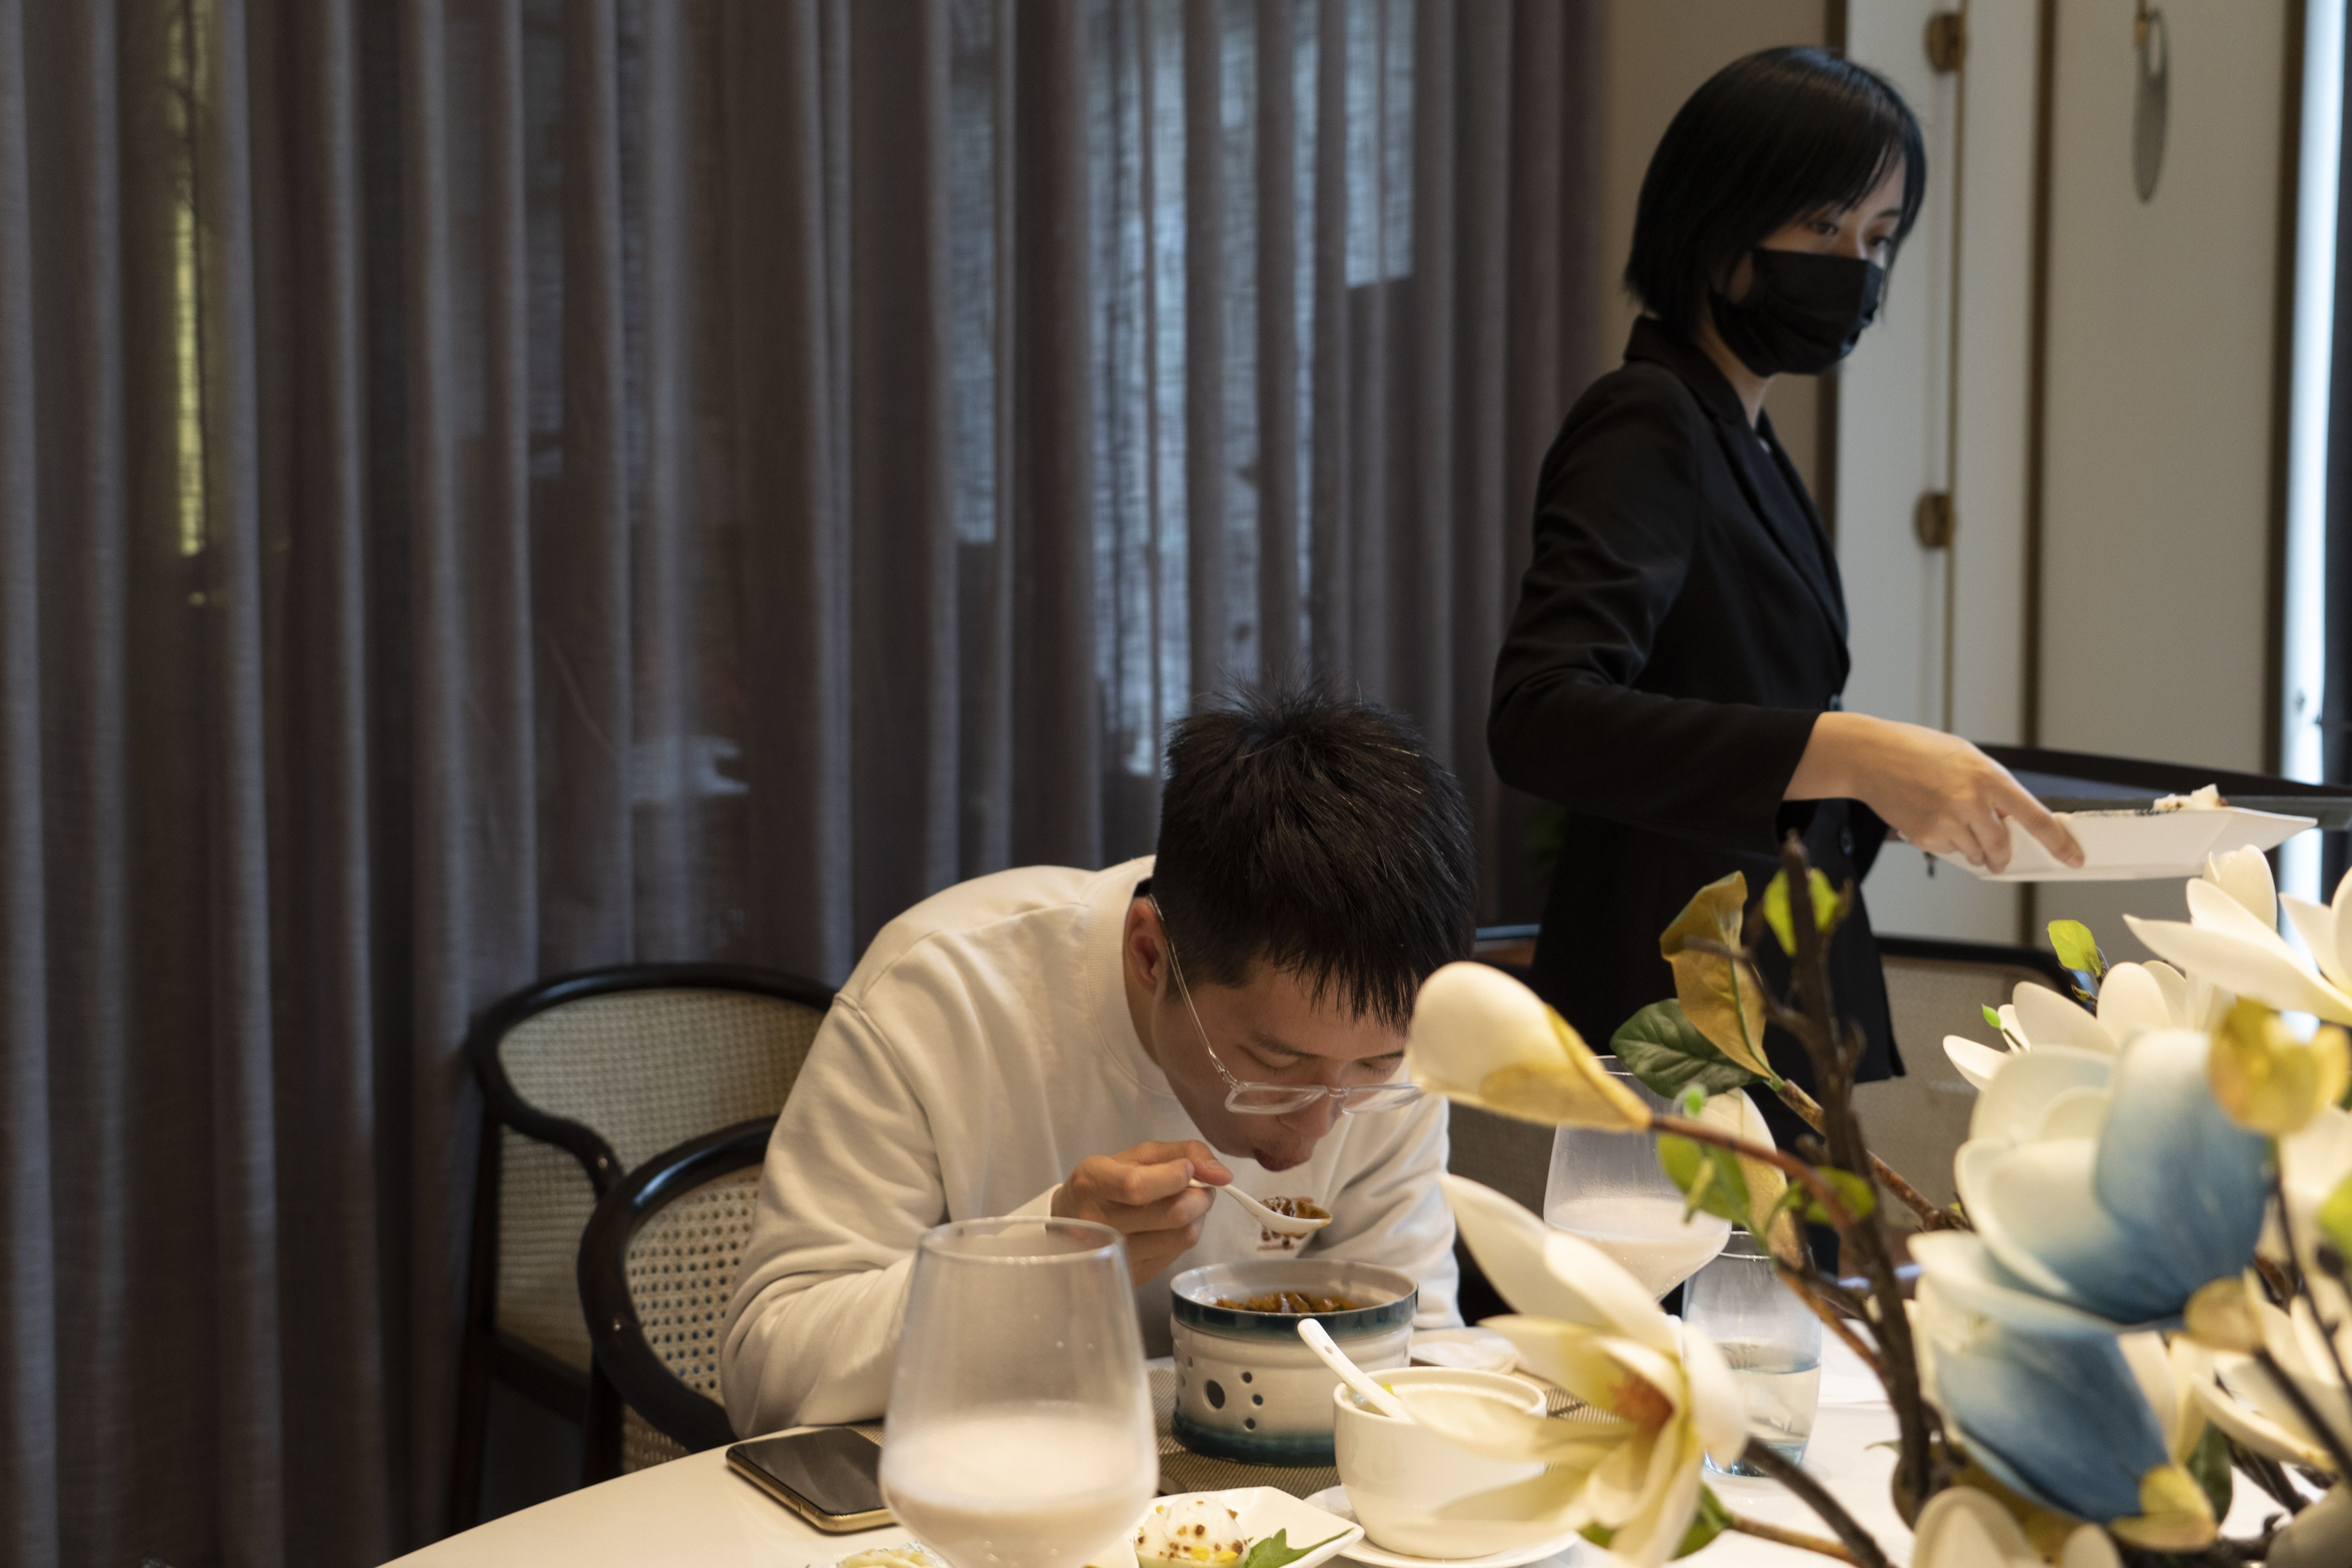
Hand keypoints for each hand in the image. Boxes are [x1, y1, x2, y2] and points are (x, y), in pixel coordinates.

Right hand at [1052, 1140, 1231, 1284]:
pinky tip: (1173, 1225)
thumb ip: (1185, 1152)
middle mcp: (1099, 1224)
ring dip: (1198, 1216)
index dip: (1175, 1176)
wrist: (1073, 1221)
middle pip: (1172, 1214)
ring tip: (1187, 1204)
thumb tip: (1223, 1174)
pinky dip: (1186, 1234)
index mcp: (1093, 1183)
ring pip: (1183, 1237)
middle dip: (1201, 1195)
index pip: (1138, 1186)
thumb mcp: (1139, 1155)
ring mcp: (1115, 1255)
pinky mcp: (1132, 1275)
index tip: (1186, 1168)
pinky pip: (1179, 1253)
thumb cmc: (1110, 1181)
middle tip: (1199, 1187)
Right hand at [1788, 713, 2083, 873]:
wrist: (1871, 756)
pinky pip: (1947, 852)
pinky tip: (1931, 819)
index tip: (2074, 858)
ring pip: (1976, 853)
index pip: (2036, 818)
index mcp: (1989, 778)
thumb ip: (1992, 788)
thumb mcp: (1967, 759)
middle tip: (1999, 856)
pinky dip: (1945, 843)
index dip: (2059, 843)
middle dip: (2002, 855)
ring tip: (1953, 824)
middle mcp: (1971, 802)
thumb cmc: (1919, 751)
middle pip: (2003, 846)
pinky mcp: (1925, 836)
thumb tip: (2009, 820)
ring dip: (1973, 849)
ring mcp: (1947, 822)